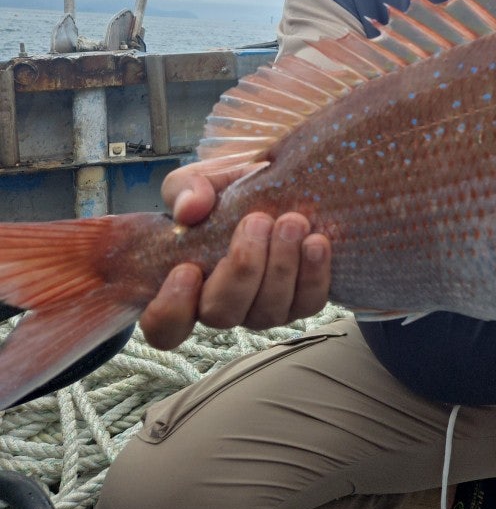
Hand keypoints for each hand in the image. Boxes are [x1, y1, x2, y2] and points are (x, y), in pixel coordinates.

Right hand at [138, 163, 331, 349]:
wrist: (277, 187)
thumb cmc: (228, 192)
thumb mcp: (201, 182)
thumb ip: (187, 190)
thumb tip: (190, 209)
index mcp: (186, 284)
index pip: (164, 326)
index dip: (170, 309)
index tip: (187, 269)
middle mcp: (223, 304)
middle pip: (222, 314)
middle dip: (242, 269)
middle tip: (258, 221)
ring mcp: (262, 307)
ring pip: (267, 312)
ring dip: (281, 267)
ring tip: (293, 223)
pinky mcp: (300, 300)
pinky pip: (308, 303)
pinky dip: (314, 274)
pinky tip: (317, 241)